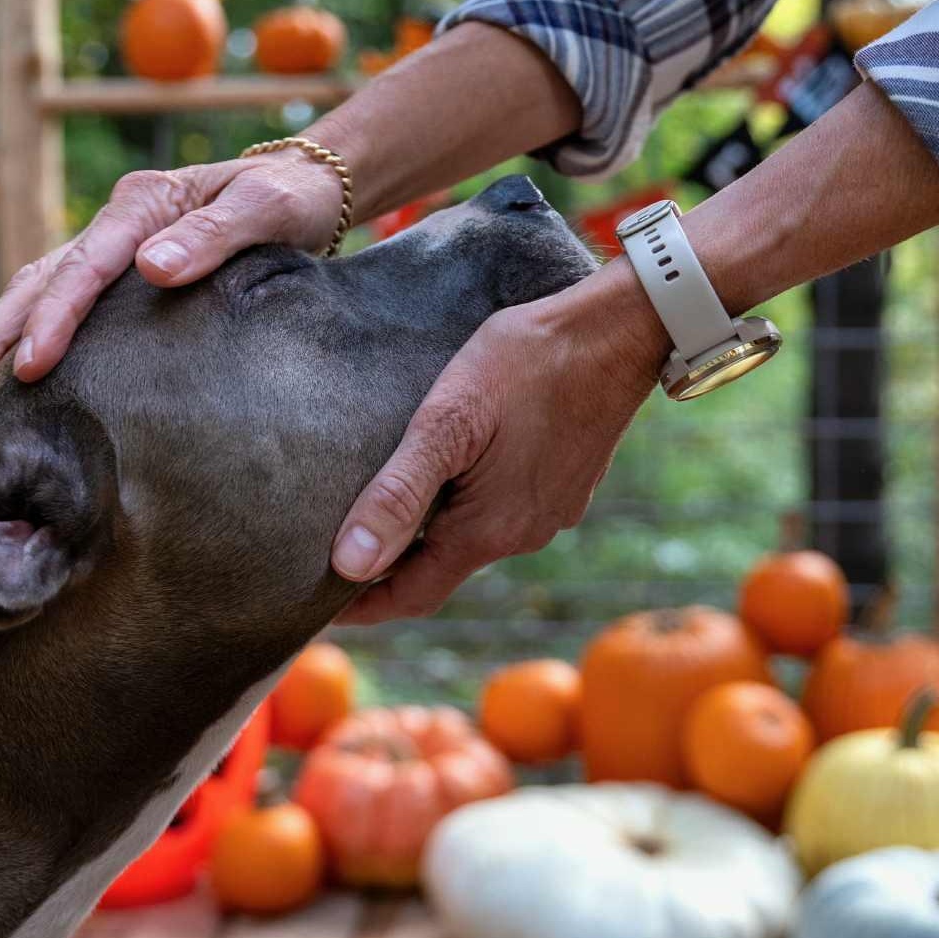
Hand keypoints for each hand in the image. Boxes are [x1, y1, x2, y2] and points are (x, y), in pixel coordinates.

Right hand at [0, 148, 344, 400]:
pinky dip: (23, 338)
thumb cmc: (289, 199)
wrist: (304, 187)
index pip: (85, 267)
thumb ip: (214, 236)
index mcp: (143, 204)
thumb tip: (151, 268)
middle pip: (38, 281)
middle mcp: (115, 223)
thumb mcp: (268, 209)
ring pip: (35, 293)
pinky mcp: (118, 275)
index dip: (53, 318)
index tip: (30, 366)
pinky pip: (59, 304)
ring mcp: (111, 247)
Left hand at [333, 264, 664, 623]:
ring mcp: (551, 513)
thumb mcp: (448, 421)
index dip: (363, 607)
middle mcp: (522, 536)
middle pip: (440, 570)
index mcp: (487, 532)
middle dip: (390, 567)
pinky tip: (447, 473)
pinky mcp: (566, 486)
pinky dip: (465, 505)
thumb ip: (398, 494)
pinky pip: (503, 510)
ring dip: (429, 532)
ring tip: (383, 506)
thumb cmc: (528, 363)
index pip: (410, 596)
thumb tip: (348, 565)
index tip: (318, 607)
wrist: (619, 330)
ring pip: (472, 538)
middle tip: (334, 553)